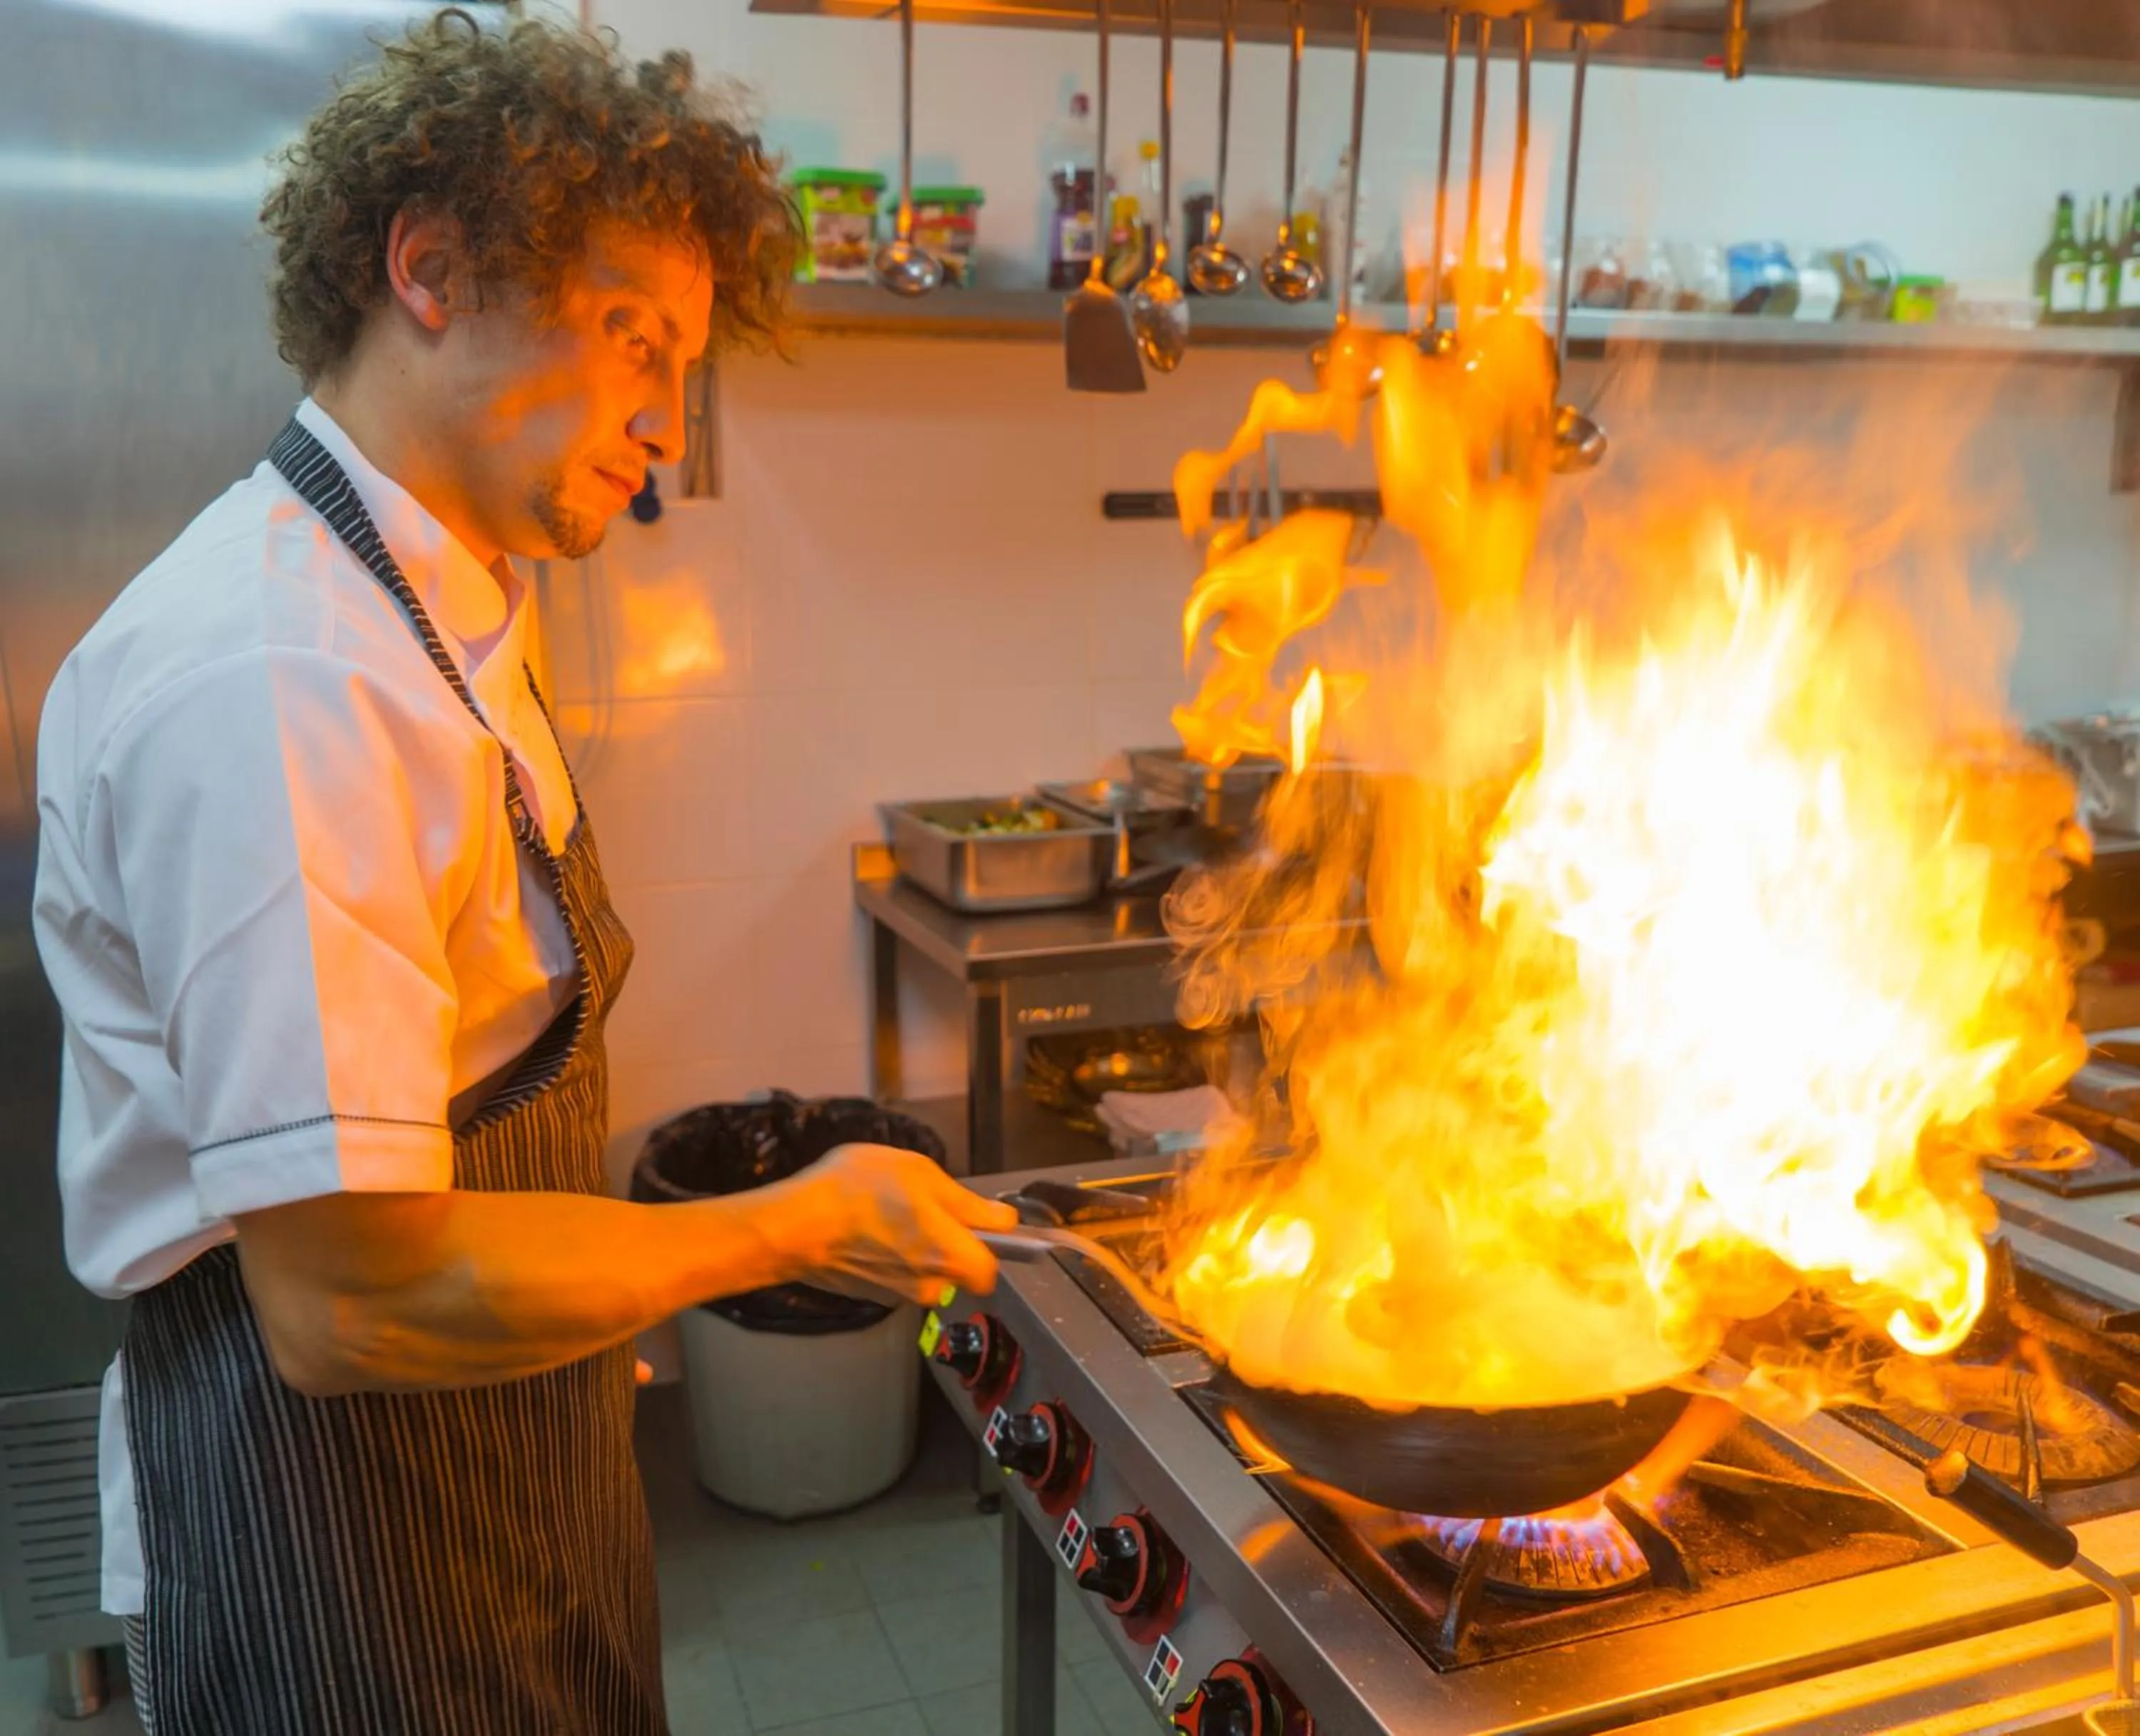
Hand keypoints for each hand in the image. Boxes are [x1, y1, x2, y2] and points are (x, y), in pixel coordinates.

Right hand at [769, 1144, 1017, 1306]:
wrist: (796, 1226)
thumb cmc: (862, 1191)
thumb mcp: (922, 1175)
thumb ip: (968, 1204)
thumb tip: (1004, 1221)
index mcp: (954, 1258)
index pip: (991, 1269)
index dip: (987, 1242)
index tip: (971, 1218)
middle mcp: (932, 1286)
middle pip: (955, 1267)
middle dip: (945, 1240)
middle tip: (918, 1204)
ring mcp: (898, 1295)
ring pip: (922, 1268)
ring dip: (913, 1245)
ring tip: (884, 1212)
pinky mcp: (869, 1295)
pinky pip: (893, 1273)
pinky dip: (886, 1255)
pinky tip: (864, 1230)